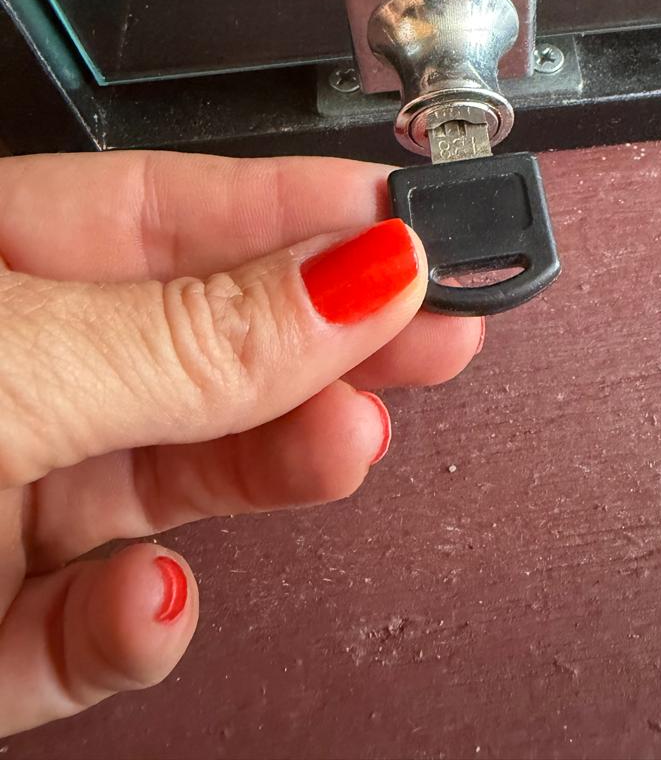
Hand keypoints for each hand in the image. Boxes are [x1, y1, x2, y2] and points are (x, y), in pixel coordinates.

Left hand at [0, 151, 481, 734]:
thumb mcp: (17, 371)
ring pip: (171, 480)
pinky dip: (138, 626)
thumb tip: (361, 276)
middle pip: (202, 345)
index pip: (174, 213)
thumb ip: (191, 337)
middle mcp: (14, 376)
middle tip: (437, 331)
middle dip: (326, 340)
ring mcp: (1, 498)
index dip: (305, 213)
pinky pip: (92, 626)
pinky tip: (155, 600)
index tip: (419, 224)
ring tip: (346, 445)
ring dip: (268, 469)